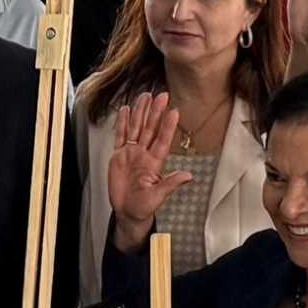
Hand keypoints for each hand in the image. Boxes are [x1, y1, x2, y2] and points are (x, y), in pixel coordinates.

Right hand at [104, 92, 179, 233]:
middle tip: (162, 96)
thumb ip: (171, 184)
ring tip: (145, 96)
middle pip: (150, 129)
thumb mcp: (158, 197)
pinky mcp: (119, 156)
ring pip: (136, 128)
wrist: (127, 211)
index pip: (162, 140)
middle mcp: (144, 155)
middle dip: (155, 112)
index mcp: (154, 163)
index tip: (174, 112)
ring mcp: (131, 153)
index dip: (168, 126)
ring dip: (140, 112)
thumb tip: (189, 176)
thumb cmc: (143, 206)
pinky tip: (126, 110)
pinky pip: (120, 136)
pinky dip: (122, 123)